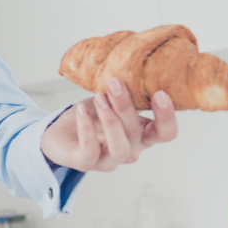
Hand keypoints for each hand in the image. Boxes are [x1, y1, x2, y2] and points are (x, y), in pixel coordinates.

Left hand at [40, 78, 177, 172]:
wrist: (61, 133)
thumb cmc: (92, 116)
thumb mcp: (112, 100)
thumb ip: (128, 91)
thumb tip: (137, 64)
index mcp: (142, 135)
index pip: (166, 133)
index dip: (167, 117)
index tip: (160, 93)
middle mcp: (130, 150)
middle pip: (137, 134)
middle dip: (126, 106)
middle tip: (114, 83)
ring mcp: (109, 161)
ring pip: (119, 148)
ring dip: (111, 120)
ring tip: (100, 96)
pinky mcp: (86, 163)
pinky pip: (90, 150)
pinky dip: (86, 128)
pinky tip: (81, 109)